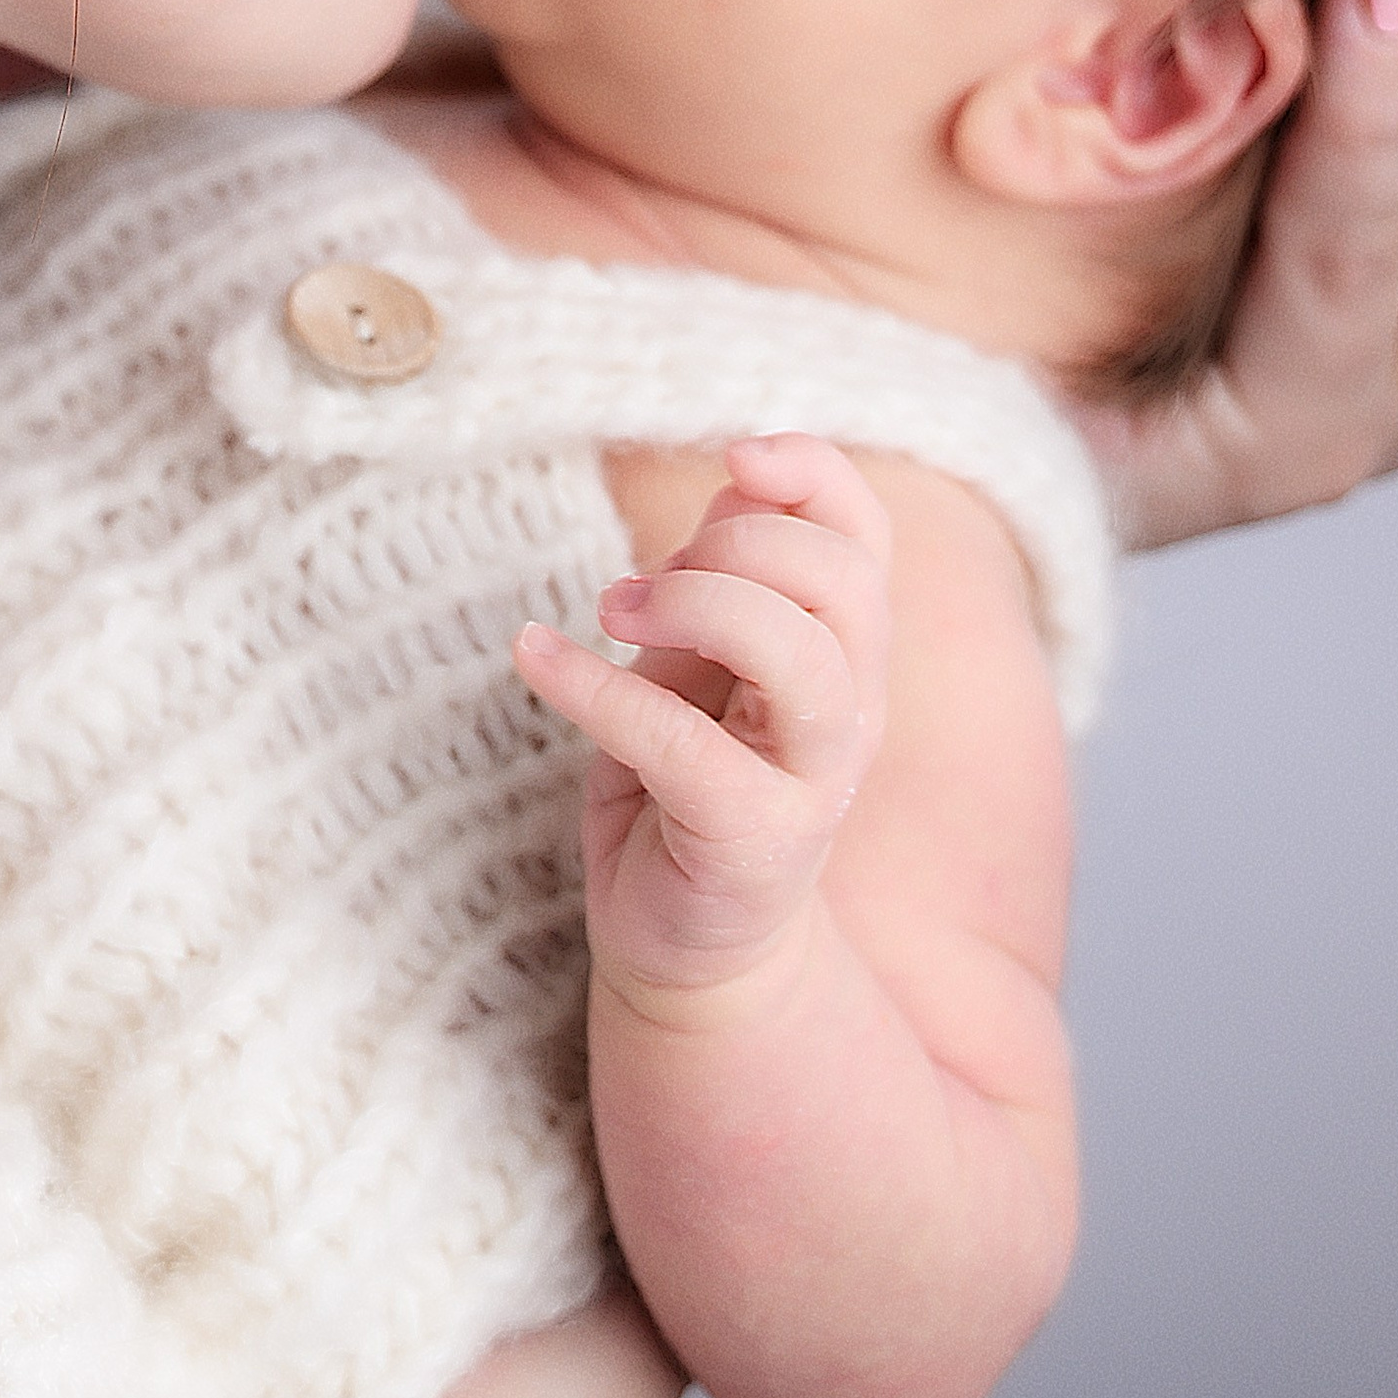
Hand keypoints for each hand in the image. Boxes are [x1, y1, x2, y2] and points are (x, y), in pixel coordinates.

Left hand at [515, 436, 889, 1004]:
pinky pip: (682, 744)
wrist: (690, 945)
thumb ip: (727, 575)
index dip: (812, 472)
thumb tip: (737, 476)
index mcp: (846, 650)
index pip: (865, 535)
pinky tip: (533, 653)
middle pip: (840, 581)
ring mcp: (814, 779)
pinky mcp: (755, 841)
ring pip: (799, 655)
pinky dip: (595, 685)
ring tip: (613, 612)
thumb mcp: (704, 658)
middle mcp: (853, 708)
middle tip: (640, 586)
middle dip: (732, 545)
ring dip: (694, 604)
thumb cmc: (687, 779)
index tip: (732, 452)